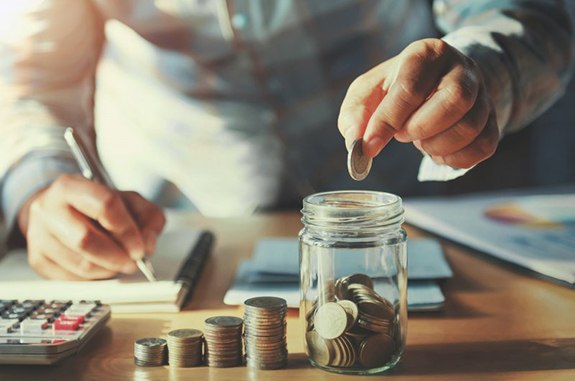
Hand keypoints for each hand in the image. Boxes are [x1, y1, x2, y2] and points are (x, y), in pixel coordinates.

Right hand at [18, 174, 165, 279]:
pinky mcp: (37, 259)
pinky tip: (103, 267)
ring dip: (108, 269)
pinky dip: (94, 278)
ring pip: (80, 264)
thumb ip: (149, 218)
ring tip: (119, 263)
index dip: (127, 230)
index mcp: (71, 186)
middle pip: (85, 239)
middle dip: (116, 256)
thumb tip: (148, 245)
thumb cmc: (98, 206)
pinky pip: (71, 278)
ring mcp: (38, 235)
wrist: (62, 210)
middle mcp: (48, 208)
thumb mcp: (130, 202)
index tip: (140, 248)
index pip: (104, 205)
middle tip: (133, 262)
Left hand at [338, 38, 499, 168]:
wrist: (436, 82)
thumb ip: (356, 115)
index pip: (410, 88)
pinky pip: (483, 147)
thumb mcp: (369, 91)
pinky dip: (454, 159)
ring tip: (419, 140)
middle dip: (420, 128)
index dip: (387, 122)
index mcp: (426, 54)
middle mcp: (462, 69)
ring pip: (470, 127)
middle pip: (454, 101)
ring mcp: (483, 94)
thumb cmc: (396, 87)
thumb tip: (358, 144)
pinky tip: (437, 150)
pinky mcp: (493, 120)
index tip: (369, 146)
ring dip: (436, 145)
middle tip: (402, 134)